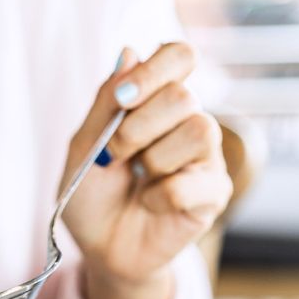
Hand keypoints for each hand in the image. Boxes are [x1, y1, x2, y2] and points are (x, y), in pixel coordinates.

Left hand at [62, 43, 231, 298]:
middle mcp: (187, 121)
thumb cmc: (91, 195)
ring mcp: (205, 157)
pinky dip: (160, 195)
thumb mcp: (84, 146)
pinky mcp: (214, 193)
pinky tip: (150, 203)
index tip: (123, 97)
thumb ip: (105, 102)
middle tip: (116, 154)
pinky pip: (193, 182)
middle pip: (184, 95)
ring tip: (138, 178)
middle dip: (137, 127)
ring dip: (153, 158)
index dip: (155, 69)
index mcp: (155, 102)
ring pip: (201, 130)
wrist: (99, 247)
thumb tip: (129, 51)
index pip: (178, 56)